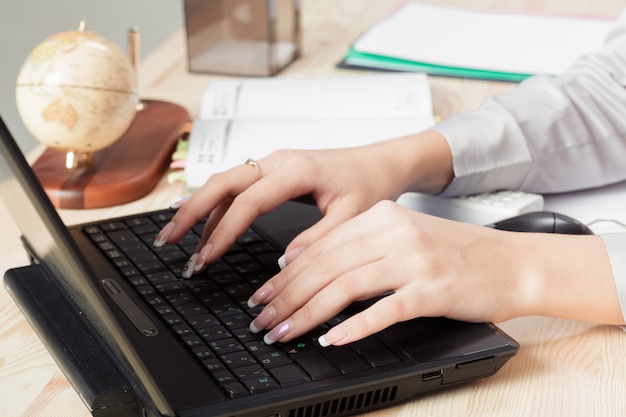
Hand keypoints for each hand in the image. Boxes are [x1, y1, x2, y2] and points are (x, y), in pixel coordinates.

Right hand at [154, 131, 452, 276]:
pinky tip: (203, 227)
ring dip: (198, 208)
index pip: (249, 201)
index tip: (206, 257)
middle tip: (167, 240)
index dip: (224, 230)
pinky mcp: (273, 170)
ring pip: (224, 182)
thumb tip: (287, 262)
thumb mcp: (354, 215)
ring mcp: (273, 162)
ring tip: (174, 238)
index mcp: (297, 170)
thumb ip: (320, 238)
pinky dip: (216, 206)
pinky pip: (236, 186)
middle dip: (191, 211)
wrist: (380, 162)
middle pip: (222, 182)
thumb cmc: (370, 184)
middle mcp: (278, 161)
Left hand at [247, 201, 622, 345]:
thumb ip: (360, 247)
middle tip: (262, 320)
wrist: (513, 262)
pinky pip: (383, 310)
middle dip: (285, 296)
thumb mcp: (404, 236)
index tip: (262, 296)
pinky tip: (331, 339)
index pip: (319, 246)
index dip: (284, 275)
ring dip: (307, 313)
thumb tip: (310, 269)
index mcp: (381, 217)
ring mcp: (413, 260)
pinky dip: (353, 326)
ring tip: (283, 333)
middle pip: (324, 266)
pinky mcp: (432, 289)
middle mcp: (394, 233)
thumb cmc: (458, 254)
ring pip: (344, 287)